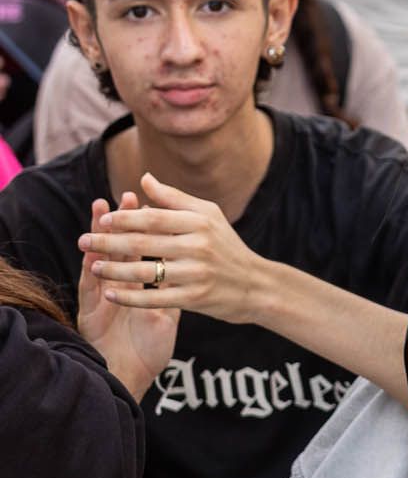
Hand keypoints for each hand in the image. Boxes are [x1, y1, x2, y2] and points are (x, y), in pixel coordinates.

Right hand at [75, 193, 178, 398]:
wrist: (135, 373)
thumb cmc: (151, 344)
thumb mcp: (168, 309)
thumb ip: (174, 284)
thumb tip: (190, 257)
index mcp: (134, 283)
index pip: (137, 246)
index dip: (139, 225)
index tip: (142, 201)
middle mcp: (114, 288)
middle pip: (114, 251)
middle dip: (116, 227)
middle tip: (116, 202)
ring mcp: (101, 300)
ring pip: (98, 266)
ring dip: (99, 244)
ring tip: (99, 220)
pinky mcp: (91, 315)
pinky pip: (92, 294)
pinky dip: (93, 277)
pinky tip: (95, 263)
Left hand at [78, 174, 269, 324]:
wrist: (255, 285)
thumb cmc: (226, 245)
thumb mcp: (208, 215)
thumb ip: (174, 198)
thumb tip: (143, 179)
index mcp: (201, 222)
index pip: (154, 218)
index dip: (125, 218)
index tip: (103, 219)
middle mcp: (199, 246)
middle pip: (144, 243)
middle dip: (108, 242)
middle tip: (82, 241)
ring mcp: (197, 274)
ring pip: (145, 273)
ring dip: (114, 271)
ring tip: (93, 267)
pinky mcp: (194, 298)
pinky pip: (154, 299)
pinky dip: (129, 298)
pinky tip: (110, 294)